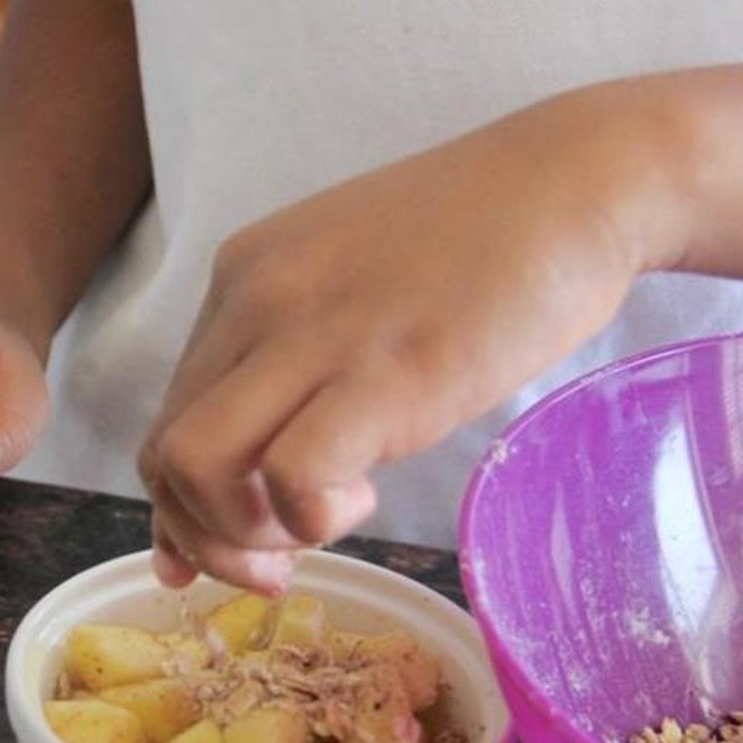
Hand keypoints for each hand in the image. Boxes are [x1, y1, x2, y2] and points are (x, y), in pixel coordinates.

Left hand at [140, 85, 682, 591]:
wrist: (578, 180)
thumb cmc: (479, 242)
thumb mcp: (354, 290)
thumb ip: (297, 364)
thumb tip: (268, 461)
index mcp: (242, 283)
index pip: (166, 418)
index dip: (186, 505)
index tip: (240, 545)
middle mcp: (254, 302)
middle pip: (164, 454)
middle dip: (205, 536)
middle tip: (280, 562)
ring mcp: (313, 335)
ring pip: (197, 466)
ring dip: (246, 532)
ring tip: (323, 520)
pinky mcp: (384, 372)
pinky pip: (291, 475)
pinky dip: (311, 515)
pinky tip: (364, 497)